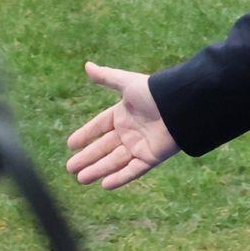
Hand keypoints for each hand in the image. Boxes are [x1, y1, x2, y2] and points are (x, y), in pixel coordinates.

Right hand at [66, 61, 179, 189]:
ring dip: (98, 170)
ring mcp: (140, 145)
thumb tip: (87, 65)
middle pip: (104, 147)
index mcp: (124, 113)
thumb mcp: (127, 83)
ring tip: (80, 179)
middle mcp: (130, 131)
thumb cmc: (154, 93)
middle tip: (69, 168)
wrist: (180, 107)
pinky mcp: (151, 157)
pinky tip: (105, 185)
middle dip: (87, 158)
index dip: (85, 135)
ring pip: (115, 161)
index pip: (100, 126)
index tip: (70, 145)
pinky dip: (120, 178)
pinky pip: (133, 170)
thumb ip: (107, 77)